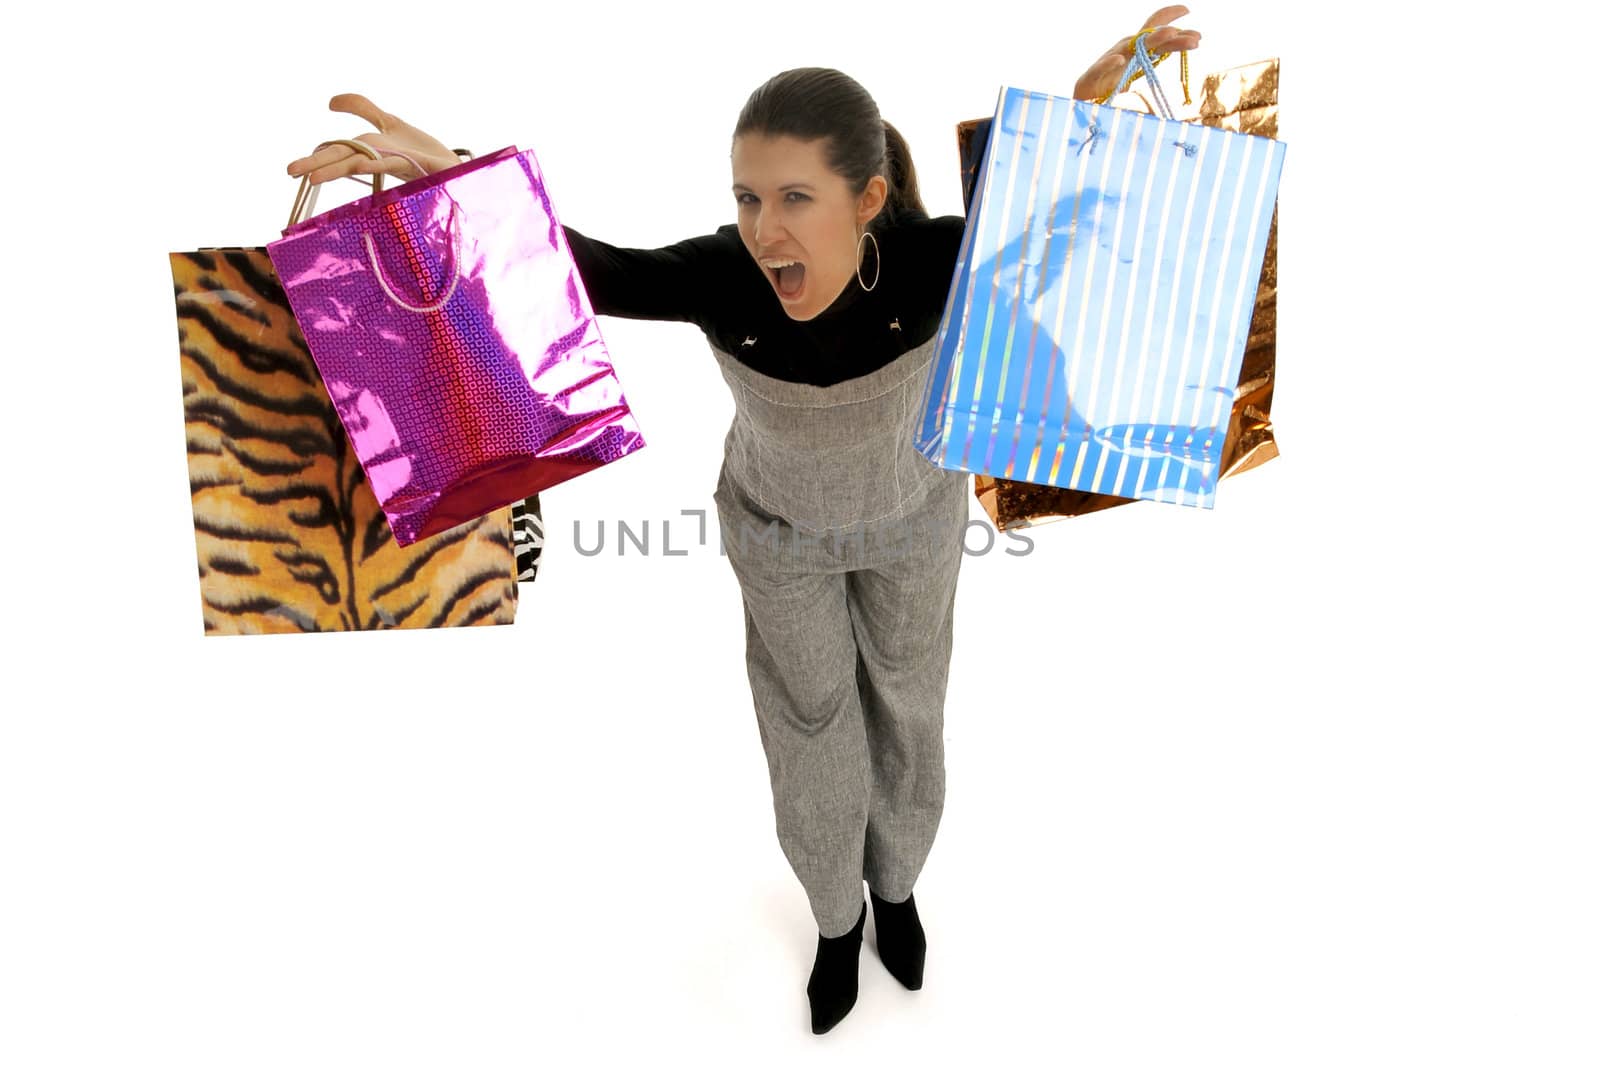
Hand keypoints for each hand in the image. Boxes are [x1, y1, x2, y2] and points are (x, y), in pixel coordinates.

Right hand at [285, 93, 458, 184]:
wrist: (452, 166)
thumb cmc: (421, 150)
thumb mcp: (389, 122)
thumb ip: (362, 108)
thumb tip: (330, 102)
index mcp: (371, 150)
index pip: (338, 152)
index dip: (316, 159)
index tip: (291, 172)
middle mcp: (381, 158)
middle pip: (345, 158)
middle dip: (318, 165)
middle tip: (291, 173)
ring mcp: (398, 161)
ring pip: (363, 162)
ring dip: (338, 169)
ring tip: (314, 177)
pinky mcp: (419, 163)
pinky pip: (393, 162)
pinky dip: (376, 161)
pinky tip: (361, 161)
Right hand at [1073, 6, 1201, 101]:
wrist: (1084, 100)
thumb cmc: (1112, 84)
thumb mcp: (1138, 70)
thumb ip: (1155, 58)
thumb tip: (1185, 46)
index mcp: (1136, 48)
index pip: (1154, 26)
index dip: (1171, 16)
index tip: (1189, 11)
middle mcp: (1126, 49)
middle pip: (1152, 37)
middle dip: (1175, 35)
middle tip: (1197, 39)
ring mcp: (1110, 60)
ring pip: (1132, 47)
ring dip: (1151, 39)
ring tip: (1168, 34)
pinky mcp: (1094, 75)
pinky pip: (1102, 68)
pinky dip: (1110, 63)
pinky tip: (1119, 60)